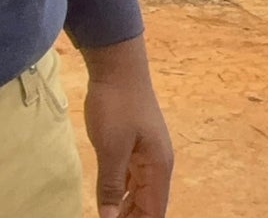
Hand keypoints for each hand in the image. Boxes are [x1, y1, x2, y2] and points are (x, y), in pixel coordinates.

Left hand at [83, 36, 172, 217]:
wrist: (117, 64)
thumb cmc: (116, 105)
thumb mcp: (111, 149)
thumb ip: (110, 186)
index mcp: (158, 167)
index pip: (154, 213)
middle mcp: (158, 164)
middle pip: (148, 206)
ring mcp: (147, 152)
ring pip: (139, 192)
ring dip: (125, 209)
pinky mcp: (134, 143)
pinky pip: (130, 177)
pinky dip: (121, 193)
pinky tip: (108, 201)